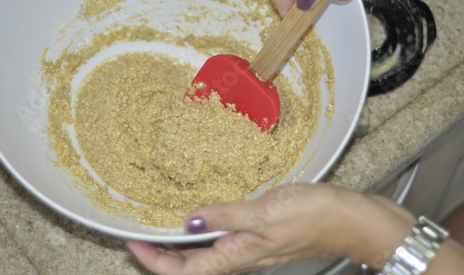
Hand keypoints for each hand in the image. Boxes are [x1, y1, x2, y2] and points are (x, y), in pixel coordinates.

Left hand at [127, 183, 415, 274]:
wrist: (348, 219)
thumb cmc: (314, 217)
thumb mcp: (265, 213)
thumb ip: (225, 217)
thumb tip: (191, 220)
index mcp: (237, 256)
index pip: (184, 271)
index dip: (155, 261)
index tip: (133, 244)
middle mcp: (239, 256)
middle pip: (189, 265)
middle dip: (160, 254)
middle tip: (140, 235)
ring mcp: (248, 247)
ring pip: (203, 253)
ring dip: (178, 244)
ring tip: (161, 227)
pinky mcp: (257, 234)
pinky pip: (220, 238)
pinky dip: (202, 229)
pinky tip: (200, 216)